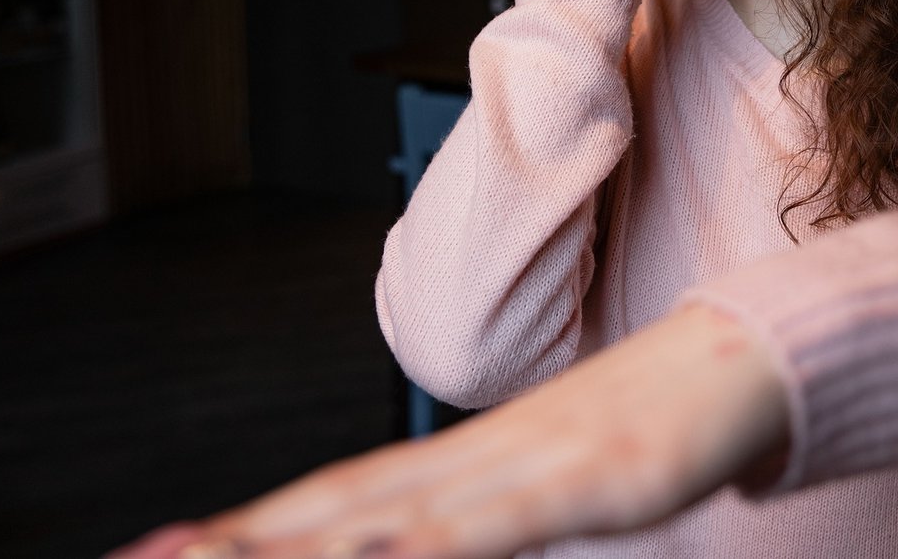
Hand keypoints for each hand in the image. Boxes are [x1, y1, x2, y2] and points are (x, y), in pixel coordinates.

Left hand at [105, 302, 788, 558]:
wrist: (747, 357)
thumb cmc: (653, 424)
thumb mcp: (559, 485)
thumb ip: (485, 515)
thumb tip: (414, 538)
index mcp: (470, 459)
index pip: (338, 498)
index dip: (251, 529)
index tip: (168, 550)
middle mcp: (483, 453)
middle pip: (344, 503)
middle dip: (245, 539)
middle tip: (151, 556)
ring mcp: (538, 458)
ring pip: (403, 512)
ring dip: (309, 540)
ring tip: (219, 556)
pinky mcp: (601, 471)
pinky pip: (508, 516)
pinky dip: (438, 540)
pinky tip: (387, 552)